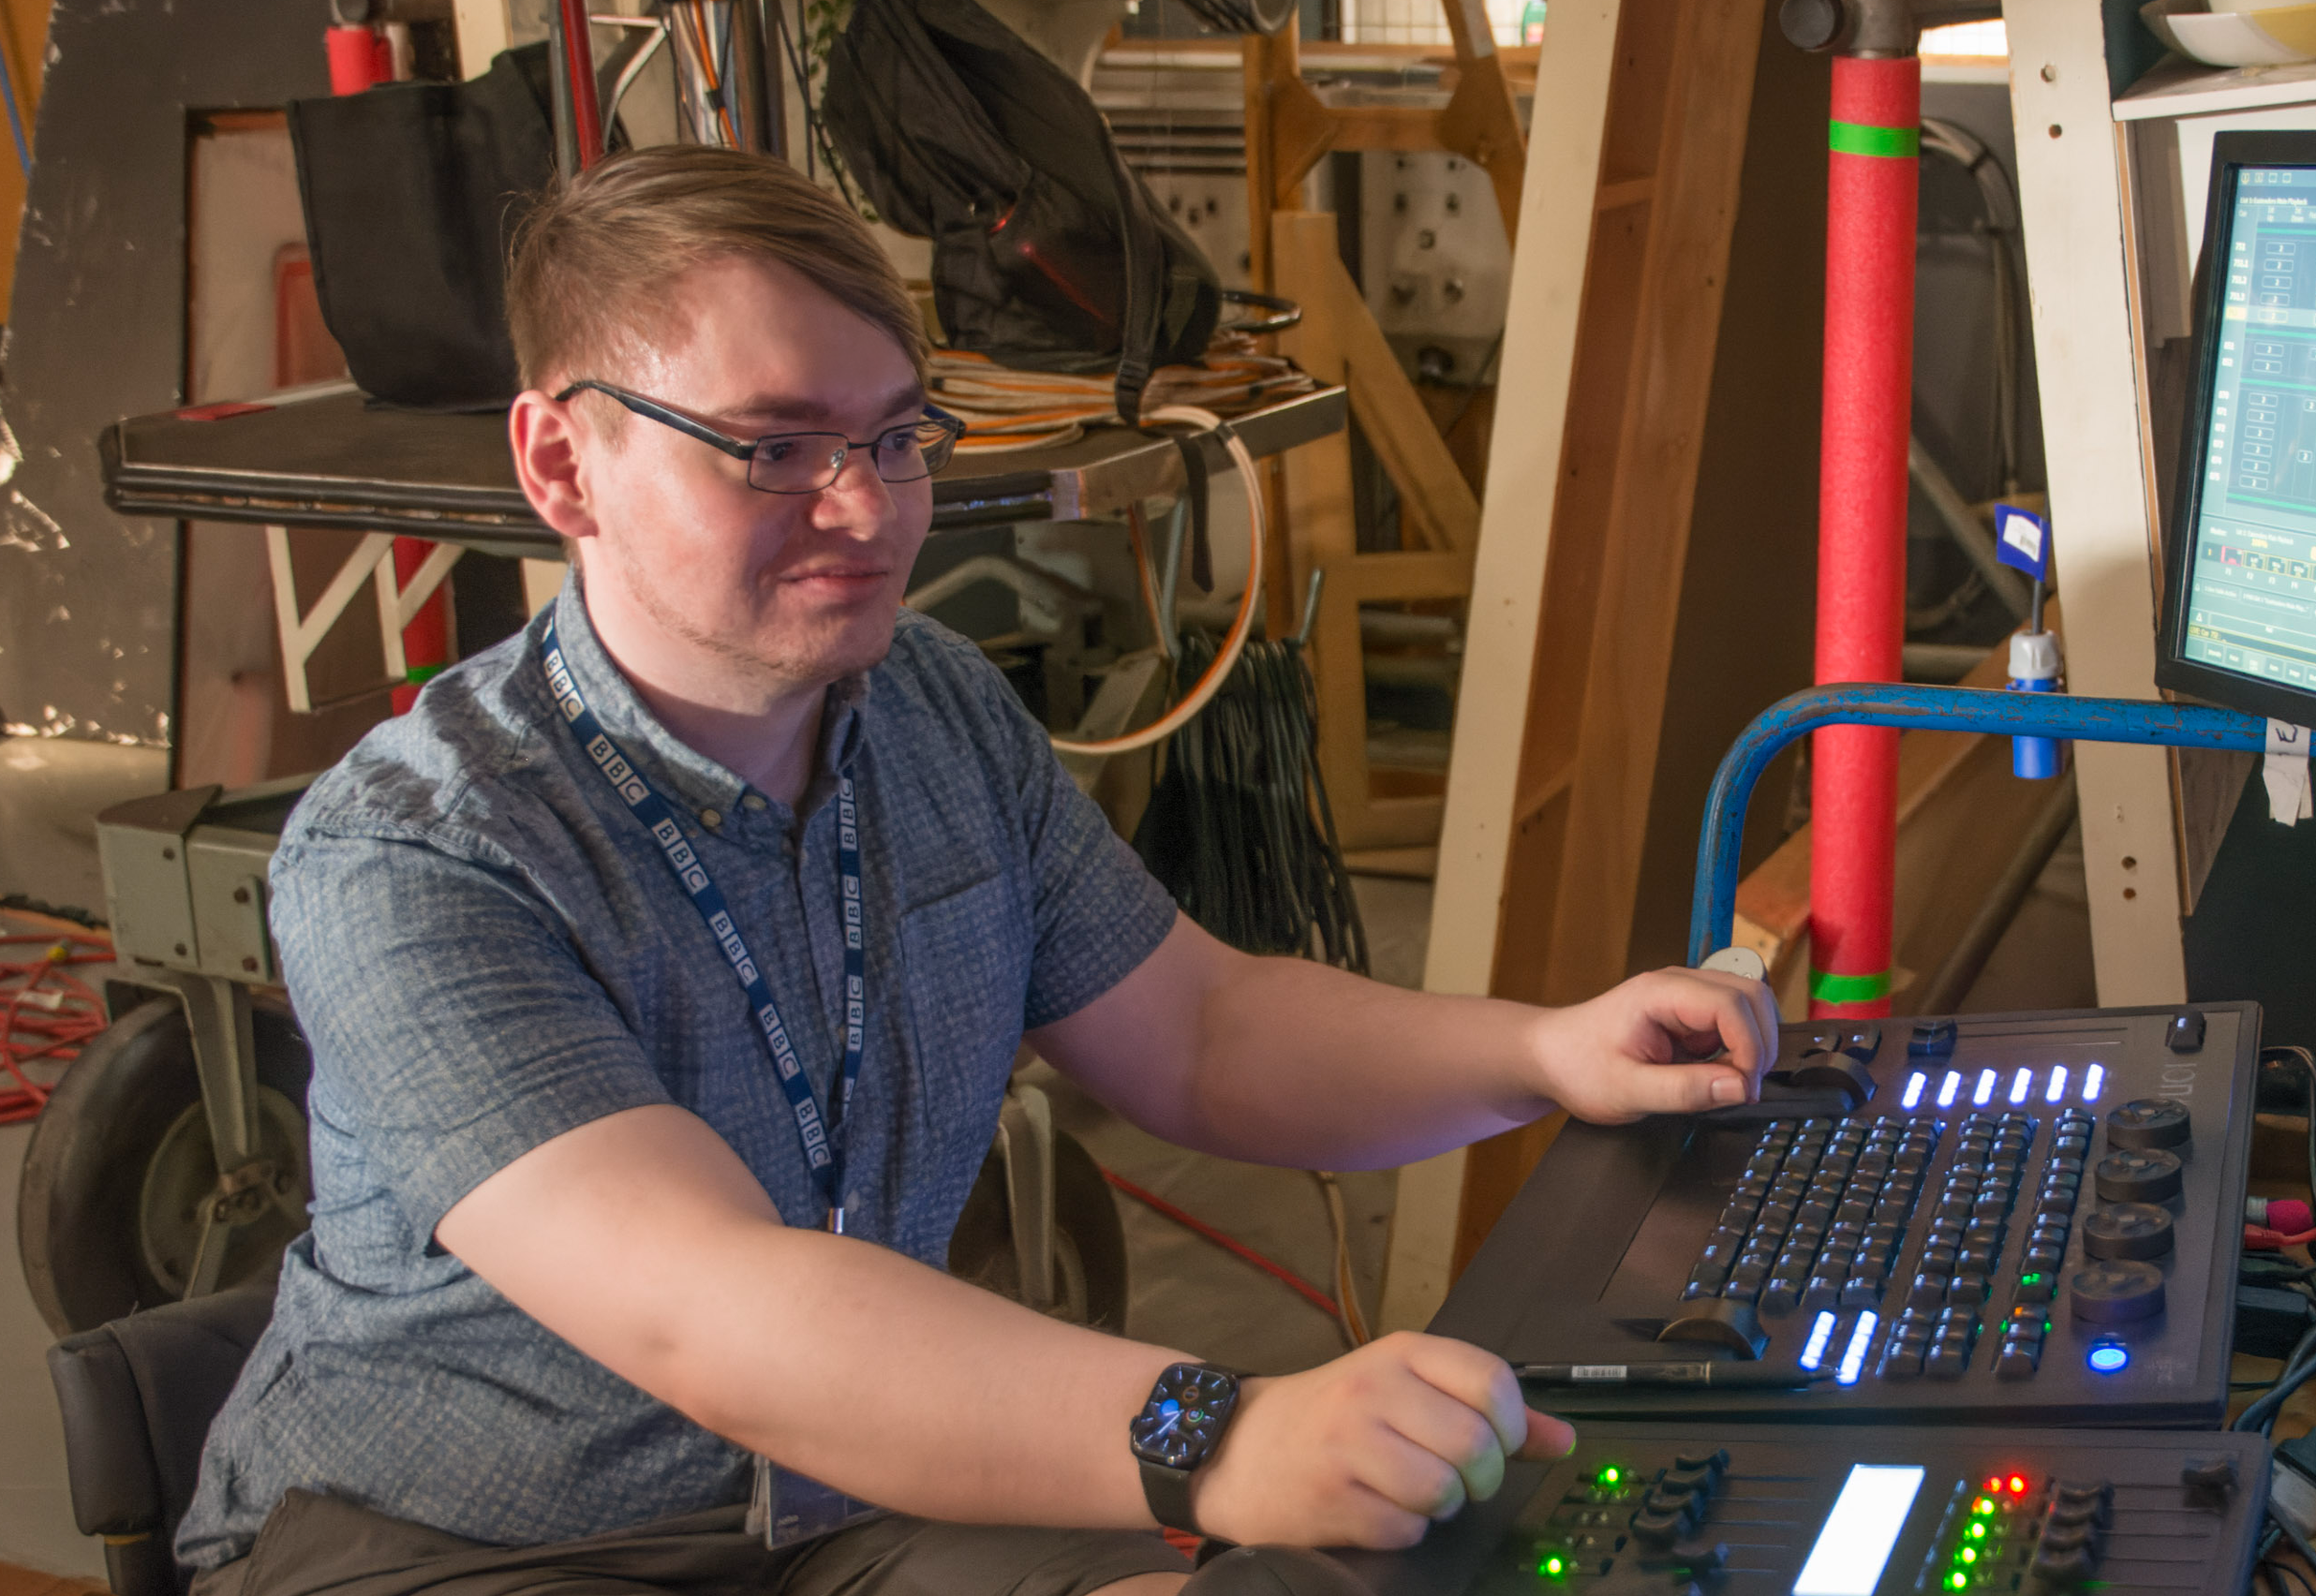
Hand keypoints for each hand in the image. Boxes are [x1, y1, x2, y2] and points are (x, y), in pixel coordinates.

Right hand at [1186, 1332, 1574, 1548]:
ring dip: (1440, 1507)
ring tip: (1409, 1491)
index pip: (1492, 1381)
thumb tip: (1562, 1439)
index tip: (1497, 1442)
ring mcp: (1349, 1442)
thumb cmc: (1327, 1417)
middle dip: (1478, 1477)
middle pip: (1476, 1444)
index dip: (1512, 1425)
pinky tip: (1377, 1509)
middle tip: (1454, 1477)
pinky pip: (1405, 1528)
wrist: (1233, 1445)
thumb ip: (1484, 1409)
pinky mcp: (1330, 1495)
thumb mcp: (1403, 1389)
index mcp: (1400, 1353)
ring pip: (1444, 1491)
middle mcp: (1374, 1389)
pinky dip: (1402, 1530)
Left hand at [1530, 966, 1778, 1123]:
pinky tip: (1714, 1074)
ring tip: (1727, 1082)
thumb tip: (1739, 1087)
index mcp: (1659, 993)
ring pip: (1749, 1006)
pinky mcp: (1690, 1013)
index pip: (1730, 1004)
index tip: (1745, 1087)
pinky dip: (1738, 1050)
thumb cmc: (1578, 1067)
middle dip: (1760, 1043)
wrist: (1551, 1057)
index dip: (1750, 1046)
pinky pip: (1733, 1023)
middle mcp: (1678, 985)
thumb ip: (1684, 1090)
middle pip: (1751, 995)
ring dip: (1752, 1045)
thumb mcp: (1628, 1091)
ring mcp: (1686, 996)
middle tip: (1744, 1087)